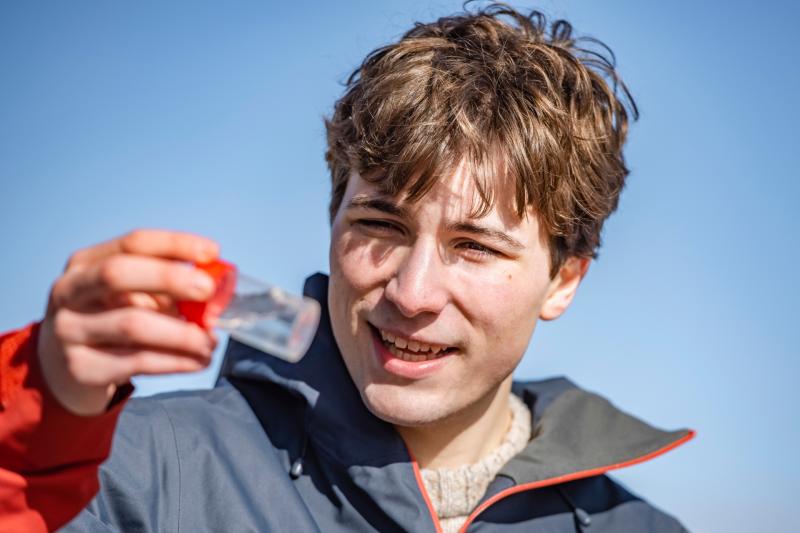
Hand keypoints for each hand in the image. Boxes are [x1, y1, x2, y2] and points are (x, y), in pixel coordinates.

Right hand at [38, 229, 219, 414]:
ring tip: (211, 341)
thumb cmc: (112, 319)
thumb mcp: (130, 294)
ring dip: (182, 333)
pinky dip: (176, 361)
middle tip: (208, 290)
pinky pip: (137, 362)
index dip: (174, 244)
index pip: (132, 243)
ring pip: (132, 325)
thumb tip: (213, 287)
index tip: (211, 251)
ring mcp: (68, 331)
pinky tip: (199, 361)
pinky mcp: (81, 368)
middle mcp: (68, 292)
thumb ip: (164, 286)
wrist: (68, 367)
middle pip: (117, 275)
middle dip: (169, 278)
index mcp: (84, 264)